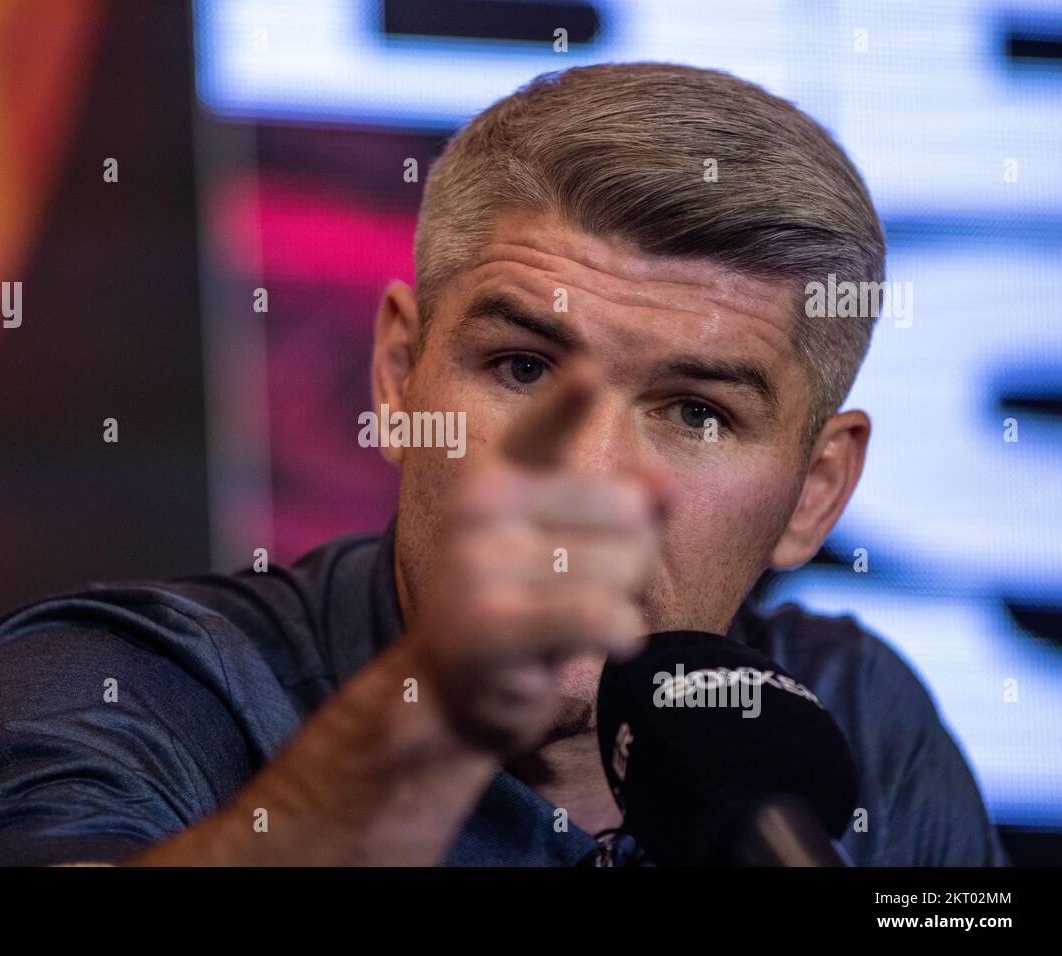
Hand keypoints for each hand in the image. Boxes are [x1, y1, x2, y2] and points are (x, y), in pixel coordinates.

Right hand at [404, 358, 661, 755]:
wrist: (451, 692)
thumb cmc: (525, 607)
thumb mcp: (570, 546)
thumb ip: (624, 505)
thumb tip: (665, 486)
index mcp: (498, 477)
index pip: (540, 429)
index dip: (567, 399)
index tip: (592, 369)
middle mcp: (480, 507)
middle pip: (629, 513)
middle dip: (634, 559)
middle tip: (583, 592)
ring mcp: (479, 564)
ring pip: (624, 568)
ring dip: (622, 606)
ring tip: (573, 624)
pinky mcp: (489, 625)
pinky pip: (600, 614)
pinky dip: (620, 634)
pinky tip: (600, 645)